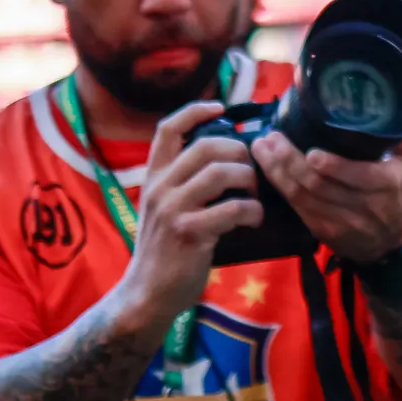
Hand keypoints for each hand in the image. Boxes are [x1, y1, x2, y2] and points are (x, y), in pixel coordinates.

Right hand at [112, 102, 265, 335]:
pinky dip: (252, 211)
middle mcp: (160, 188)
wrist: (147, 294)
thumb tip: (224, 157)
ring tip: (254, 195)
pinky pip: (232, 209)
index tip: (220, 106)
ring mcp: (173, 210)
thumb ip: (183, 183)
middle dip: (239, 151)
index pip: (167, 129)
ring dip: (248, 180)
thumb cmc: (164, 250)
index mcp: (154, 178)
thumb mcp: (163, 208)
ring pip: (221, 173)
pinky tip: (254, 219)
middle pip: (206, 146)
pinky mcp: (190, 233)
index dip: (195, 110)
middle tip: (251, 170)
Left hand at [252, 131, 401, 267]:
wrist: (390, 242)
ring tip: (262, 149)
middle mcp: (363, 206)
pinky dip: (280, 187)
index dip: (333, 166)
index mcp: (386, 185)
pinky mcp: (322, 230)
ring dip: (278, 173)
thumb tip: (400, 107)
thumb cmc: (398, 194)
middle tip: (272, 138)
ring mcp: (339, 222)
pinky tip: (267, 169)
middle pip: (320, 186)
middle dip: (291, 162)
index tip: (311, 151)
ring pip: (302, 198)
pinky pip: (296, 208)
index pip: (358, 177)